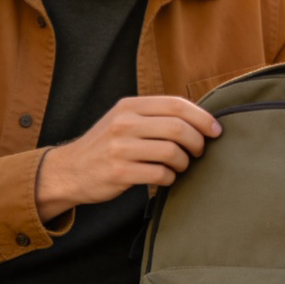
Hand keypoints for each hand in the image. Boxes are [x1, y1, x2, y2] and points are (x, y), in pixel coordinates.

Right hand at [36, 96, 221, 221]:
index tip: (215, 130)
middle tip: (198, 152)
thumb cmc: (105, 146)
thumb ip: (154, 115)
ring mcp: (120, 148)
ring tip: (179, 166)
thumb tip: (199, 119)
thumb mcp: (123, 120)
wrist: (69, 170)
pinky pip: (160, 175)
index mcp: (129, 106)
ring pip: (172, 153)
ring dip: (184, 163)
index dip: (202, 118)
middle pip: (179, 128)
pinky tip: (164, 178)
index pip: (176, 105)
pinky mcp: (119, 172)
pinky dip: (170, 179)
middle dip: (198, 143)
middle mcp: (124, 123)